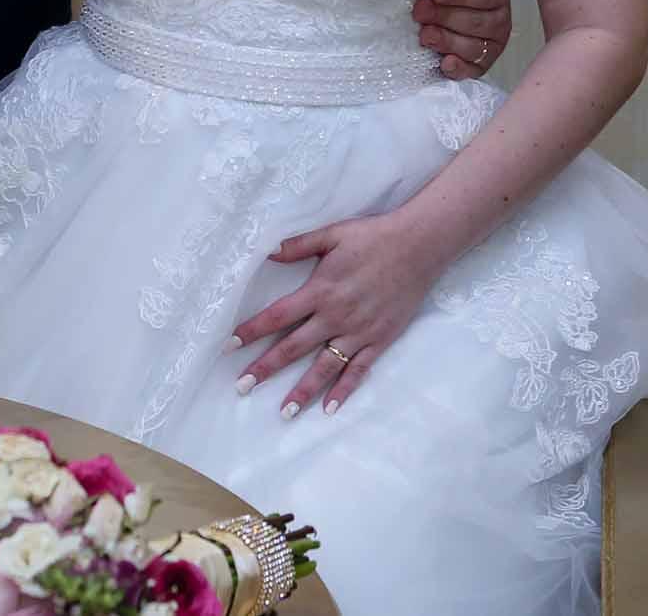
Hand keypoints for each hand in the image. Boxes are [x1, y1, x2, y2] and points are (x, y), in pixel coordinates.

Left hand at [230, 213, 442, 418]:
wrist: (418, 247)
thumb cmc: (372, 237)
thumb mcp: (332, 234)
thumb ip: (298, 246)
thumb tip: (267, 252)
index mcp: (320, 291)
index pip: (278, 316)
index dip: (252, 331)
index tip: (230, 346)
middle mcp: (335, 316)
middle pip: (293, 347)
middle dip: (266, 368)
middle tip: (242, 387)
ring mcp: (358, 332)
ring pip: (324, 367)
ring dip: (303, 391)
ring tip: (284, 412)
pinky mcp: (379, 340)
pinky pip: (358, 371)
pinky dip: (344, 391)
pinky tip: (329, 409)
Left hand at [415, 0, 514, 79]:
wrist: (451, 11)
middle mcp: (499, 19)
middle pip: (477, 22)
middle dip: (447, 17)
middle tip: (420, 11)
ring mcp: (490, 45)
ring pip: (473, 47)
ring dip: (448, 41)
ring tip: (425, 35)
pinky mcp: (479, 65)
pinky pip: (473, 71)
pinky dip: (458, 68)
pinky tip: (444, 64)